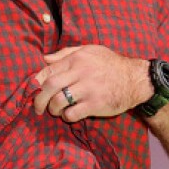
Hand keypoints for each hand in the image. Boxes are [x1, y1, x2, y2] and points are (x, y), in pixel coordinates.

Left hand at [33, 45, 151, 122]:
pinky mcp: (95, 104)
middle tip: (37, 107)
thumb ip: (66, 54)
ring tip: (56, 111)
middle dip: (39, 99)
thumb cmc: (110, 64)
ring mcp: (88, 89)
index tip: (33, 91)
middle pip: (50, 86)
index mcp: (77, 59)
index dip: (36, 83)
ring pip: (58, 102)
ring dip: (53, 109)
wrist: (135, 79)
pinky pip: (72, 114)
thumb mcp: (89, 51)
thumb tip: (44, 59)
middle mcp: (81, 72)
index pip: (48, 70)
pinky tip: (70, 115)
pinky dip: (66, 117)